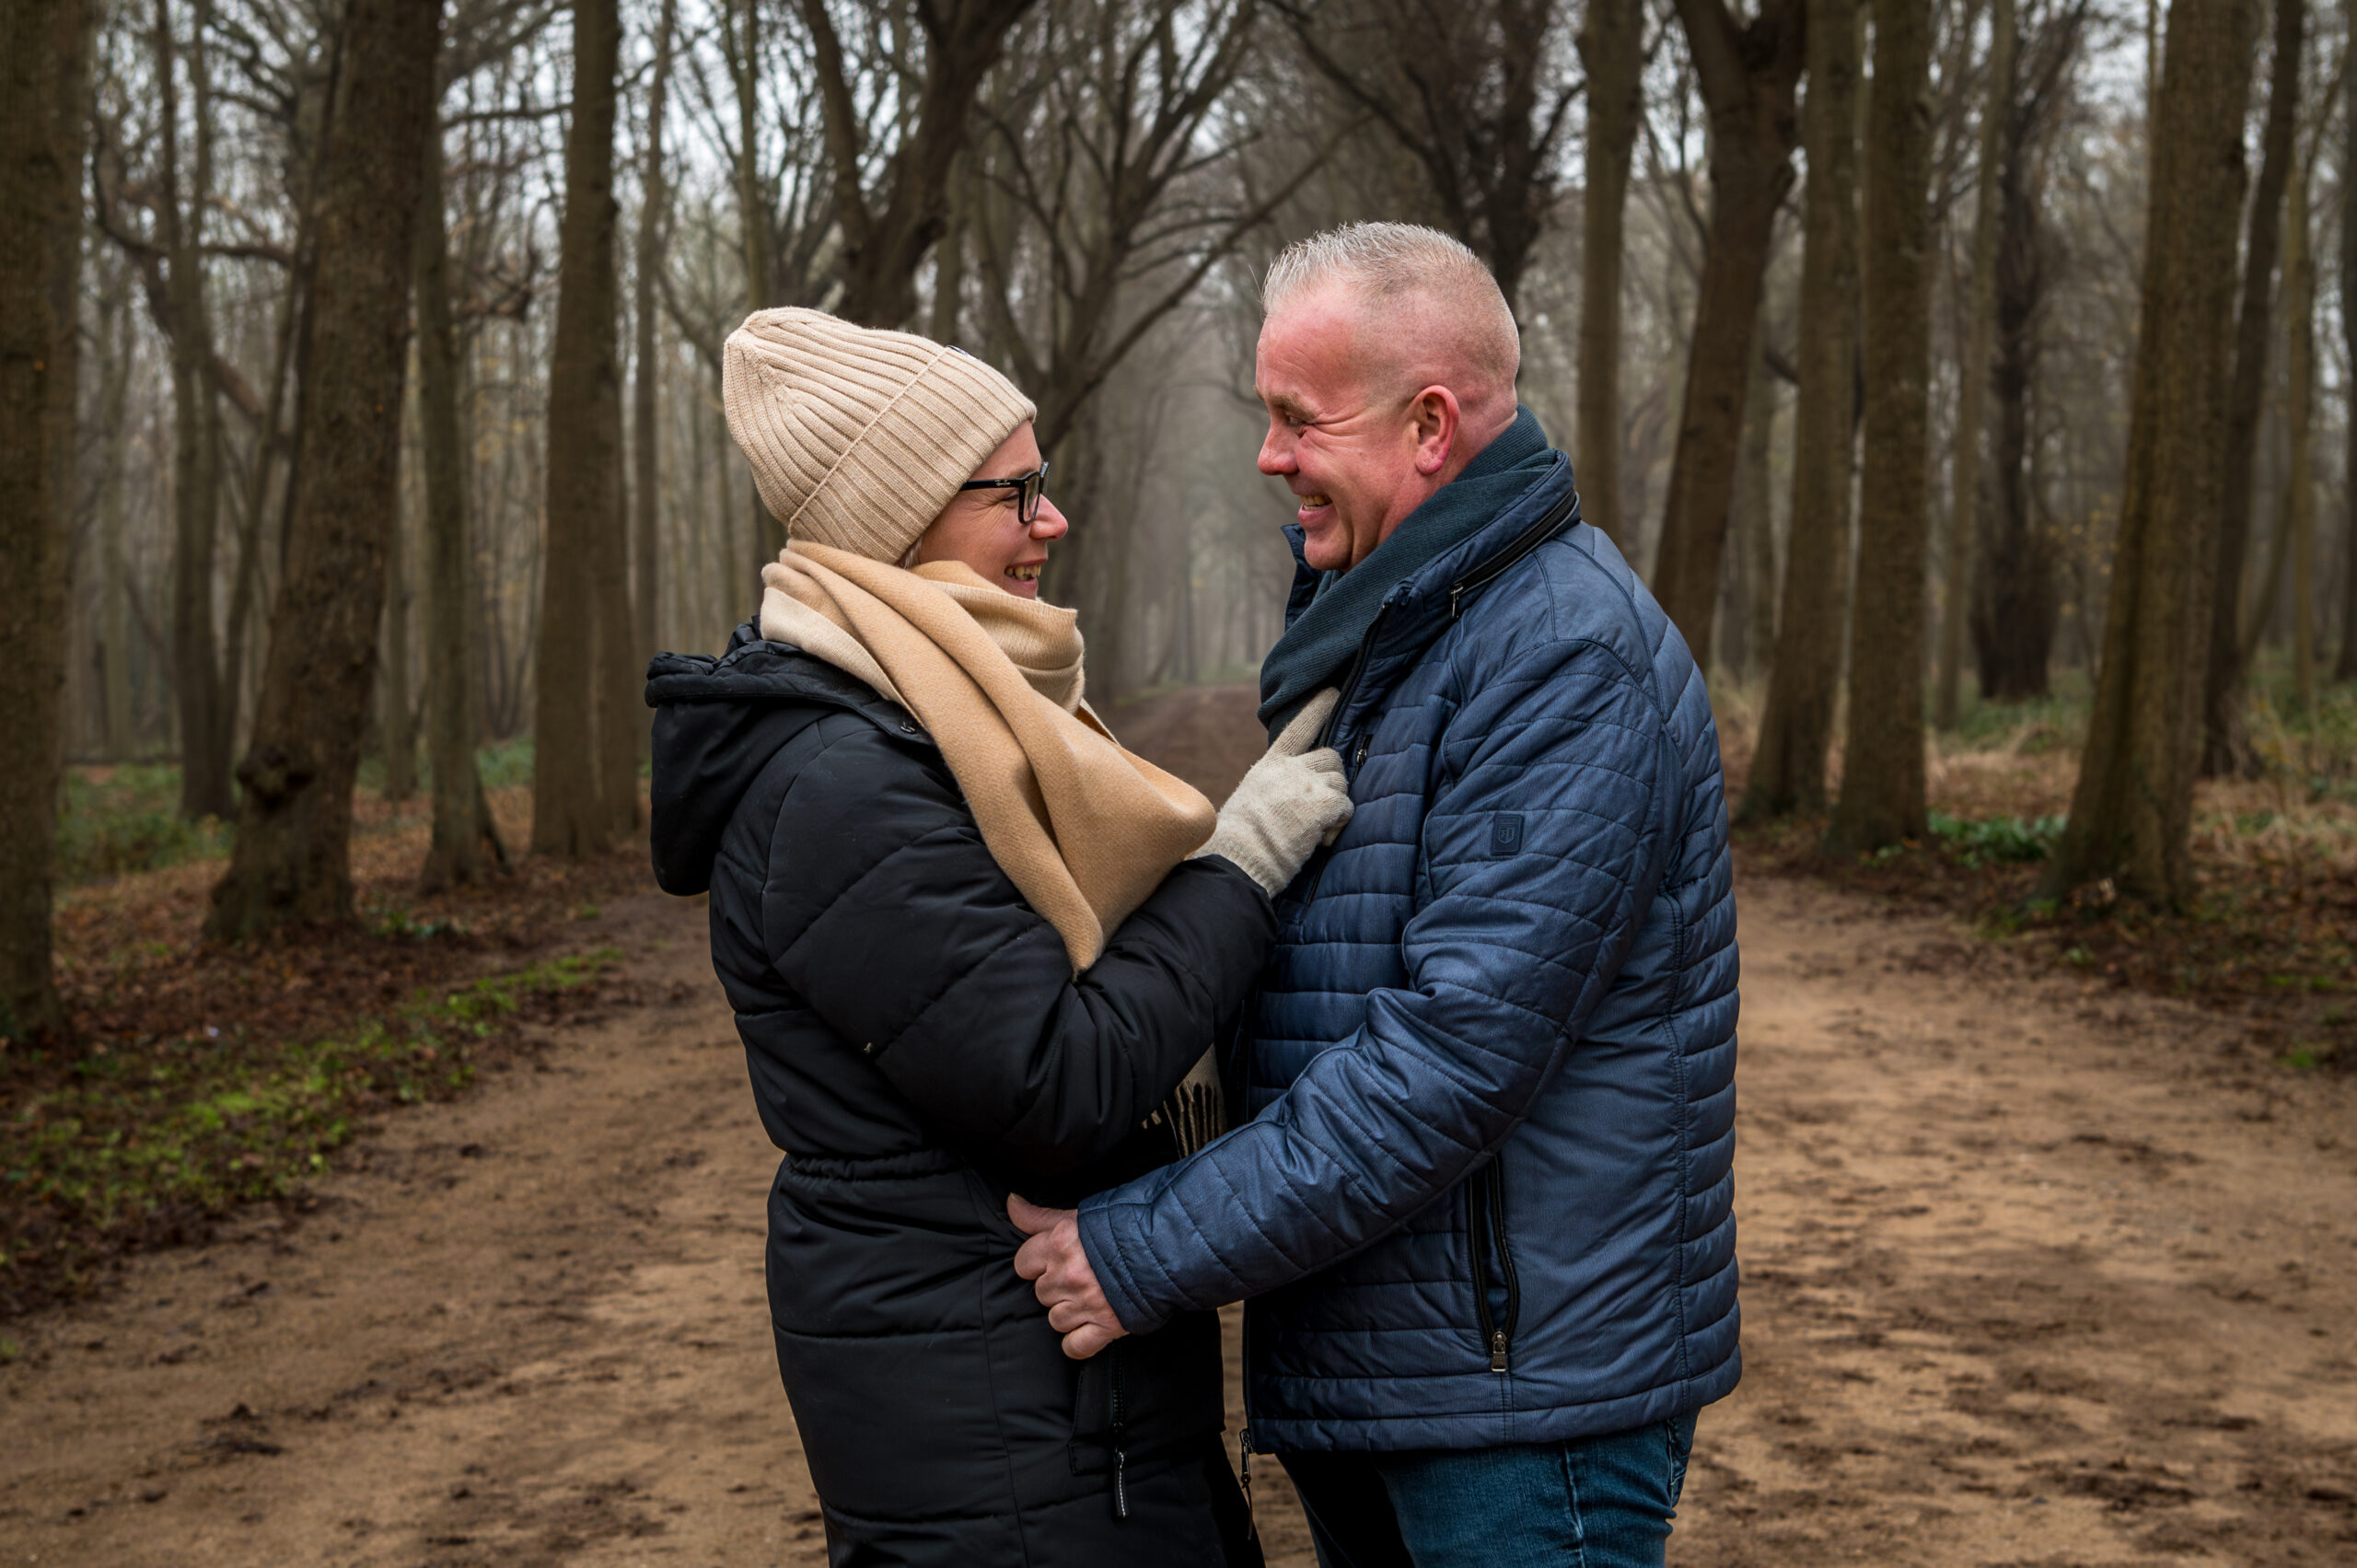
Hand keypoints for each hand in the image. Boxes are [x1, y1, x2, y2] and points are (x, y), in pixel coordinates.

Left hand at [1009, 1194, 1128, 1359]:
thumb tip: (1011, 1203)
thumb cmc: (1120, 1229)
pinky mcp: (1105, 1327)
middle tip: (1079, 1277)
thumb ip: (1039, 1216)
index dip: (1037, 1264)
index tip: (1054, 1262)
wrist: (1166, 1249)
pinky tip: (1088, 1328)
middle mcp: (1069, 1274)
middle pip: (1040, 1293)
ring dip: (1068, 1312)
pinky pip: (1074, 1347)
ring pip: (1055, 1319)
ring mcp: (1087, 1303)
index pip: (1023, 1264)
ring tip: (1088, 1297)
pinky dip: (1078, 1342)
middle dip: (1056, 1287)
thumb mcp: (1076, 1216)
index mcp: (1060, 1244)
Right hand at [1195, 689, 1354, 892]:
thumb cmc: (1239, 840)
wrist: (1237, 856)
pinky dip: (1339, 824)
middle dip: (1333, 779)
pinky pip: (1346, 807)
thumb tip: (1293, 797)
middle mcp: (1289, 768)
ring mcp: (1307, 783)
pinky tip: (1321, 839)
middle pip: (1331, 757)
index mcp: (1269, 766)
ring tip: (1316, 829)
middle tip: (1322, 805)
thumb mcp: (1250, 800)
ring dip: (1336, 805)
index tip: (1332, 691)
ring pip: (1341, 782)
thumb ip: (1274, 788)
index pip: (1297, 729)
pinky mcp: (1323, 803)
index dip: (1317, 709)